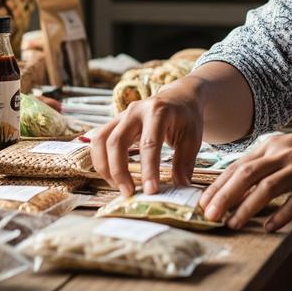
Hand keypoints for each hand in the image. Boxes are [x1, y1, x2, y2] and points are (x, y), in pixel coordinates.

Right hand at [90, 77, 205, 196]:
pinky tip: (113, 177)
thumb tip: (180, 188)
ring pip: (101, 141)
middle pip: (116, 141)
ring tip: (119, 187)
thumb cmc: (186, 118)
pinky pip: (99, 141)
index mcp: (158, 111)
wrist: (178, 97)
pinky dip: (101, 161)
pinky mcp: (114, 123)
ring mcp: (121, 115)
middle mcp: (135, 111)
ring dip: (105, 167)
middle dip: (119, 171)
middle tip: (129, 193)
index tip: (151, 191)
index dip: (148, 169)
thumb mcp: (192, 138)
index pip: (149, 143)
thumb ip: (184, 163)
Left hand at [199, 123, 291, 231]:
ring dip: (247, 208)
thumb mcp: (287, 148)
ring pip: (267, 188)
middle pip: (246, 175)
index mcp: (272, 146)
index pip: (237, 166)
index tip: (202, 202)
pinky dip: (281, 214)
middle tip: (209, 216)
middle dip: (225, 197)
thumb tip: (237, 184)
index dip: (218, 185)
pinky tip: (269, 227)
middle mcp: (283, 154)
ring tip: (233, 223)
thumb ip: (264, 163)